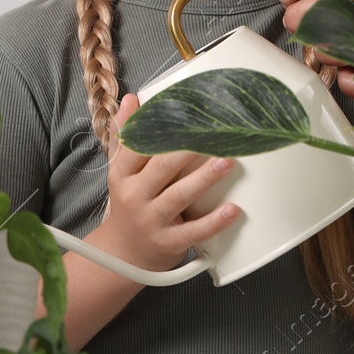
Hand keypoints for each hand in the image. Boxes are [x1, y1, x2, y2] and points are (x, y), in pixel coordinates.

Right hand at [97, 93, 242, 272]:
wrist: (123, 255)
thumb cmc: (129, 205)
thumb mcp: (121, 170)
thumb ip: (125, 136)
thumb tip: (132, 98)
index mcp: (123, 174)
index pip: (138, 146)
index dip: (160, 127)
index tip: (184, 112)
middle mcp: (135, 196)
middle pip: (161, 168)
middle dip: (188, 150)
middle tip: (214, 133)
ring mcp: (151, 221)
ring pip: (179, 196)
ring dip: (204, 179)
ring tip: (227, 162)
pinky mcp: (168, 243)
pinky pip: (193, 232)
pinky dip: (214, 222)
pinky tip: (233, 210)